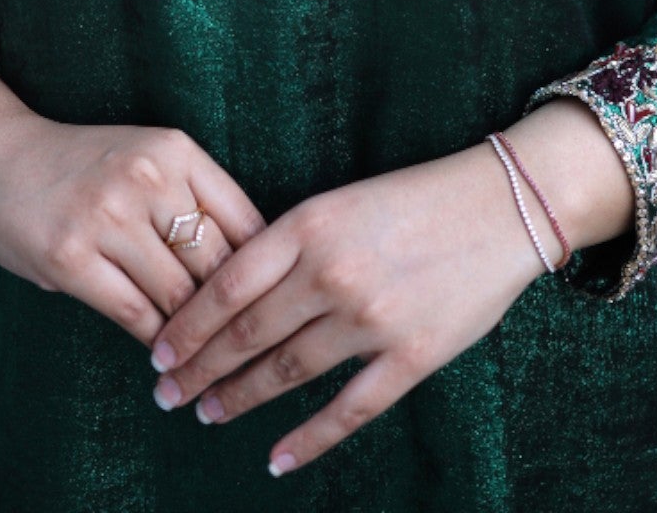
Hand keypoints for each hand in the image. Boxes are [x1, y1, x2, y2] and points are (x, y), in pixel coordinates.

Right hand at [0, 56, 267, 348]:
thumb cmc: (84, 166)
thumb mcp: (148, 158)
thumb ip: (192, 200)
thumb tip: (251, 269)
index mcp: (177, 150)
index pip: (246, 221)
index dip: (264, 273)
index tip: (272, 308)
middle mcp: (147, 178)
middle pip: (217, 263)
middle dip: (233, 314)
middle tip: (245, 352)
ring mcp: (107, 217)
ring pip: (178, 295)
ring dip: (194, 338)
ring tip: (207, 365)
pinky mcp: (70, 257)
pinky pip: (133, 314)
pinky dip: (156, 342)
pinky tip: (163, 356)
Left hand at [142, 139, 553, 476]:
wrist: (499, 204)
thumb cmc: (414, 198)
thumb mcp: (340, 202)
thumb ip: (289, 244)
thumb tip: (230, 293)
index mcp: (309, 224)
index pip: (227, 286)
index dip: (186, 326)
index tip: (157, 352)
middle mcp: (332, 272)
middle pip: (246, 334)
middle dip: (198, 369)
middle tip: (167, 394)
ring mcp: (372, 318)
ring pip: (286, 372)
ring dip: (239, 398)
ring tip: (208, 414)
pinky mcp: (411, 356)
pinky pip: (348, 409)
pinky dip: (307, 440)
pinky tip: (276, 458)